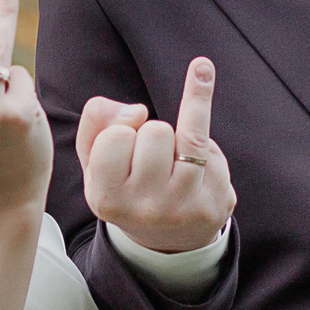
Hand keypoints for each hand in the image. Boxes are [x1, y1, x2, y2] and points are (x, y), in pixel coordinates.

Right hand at [77, 57, 235, 254]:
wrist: (165, 239)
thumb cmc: (125, 183)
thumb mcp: (95, 156)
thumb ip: (97, 120)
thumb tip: (138, 110)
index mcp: (106, 200)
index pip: (116, 136)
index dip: (121, 132)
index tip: (122, 152)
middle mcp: (145, 209)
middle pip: (155, 131)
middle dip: (152, 134)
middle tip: (150, 162)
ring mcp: (184, 209)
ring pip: (188, 136)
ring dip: (177, 138)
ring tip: (172, 159)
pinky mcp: (215, 204)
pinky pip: (210, 146)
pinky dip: (201, 114)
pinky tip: (201, 70)